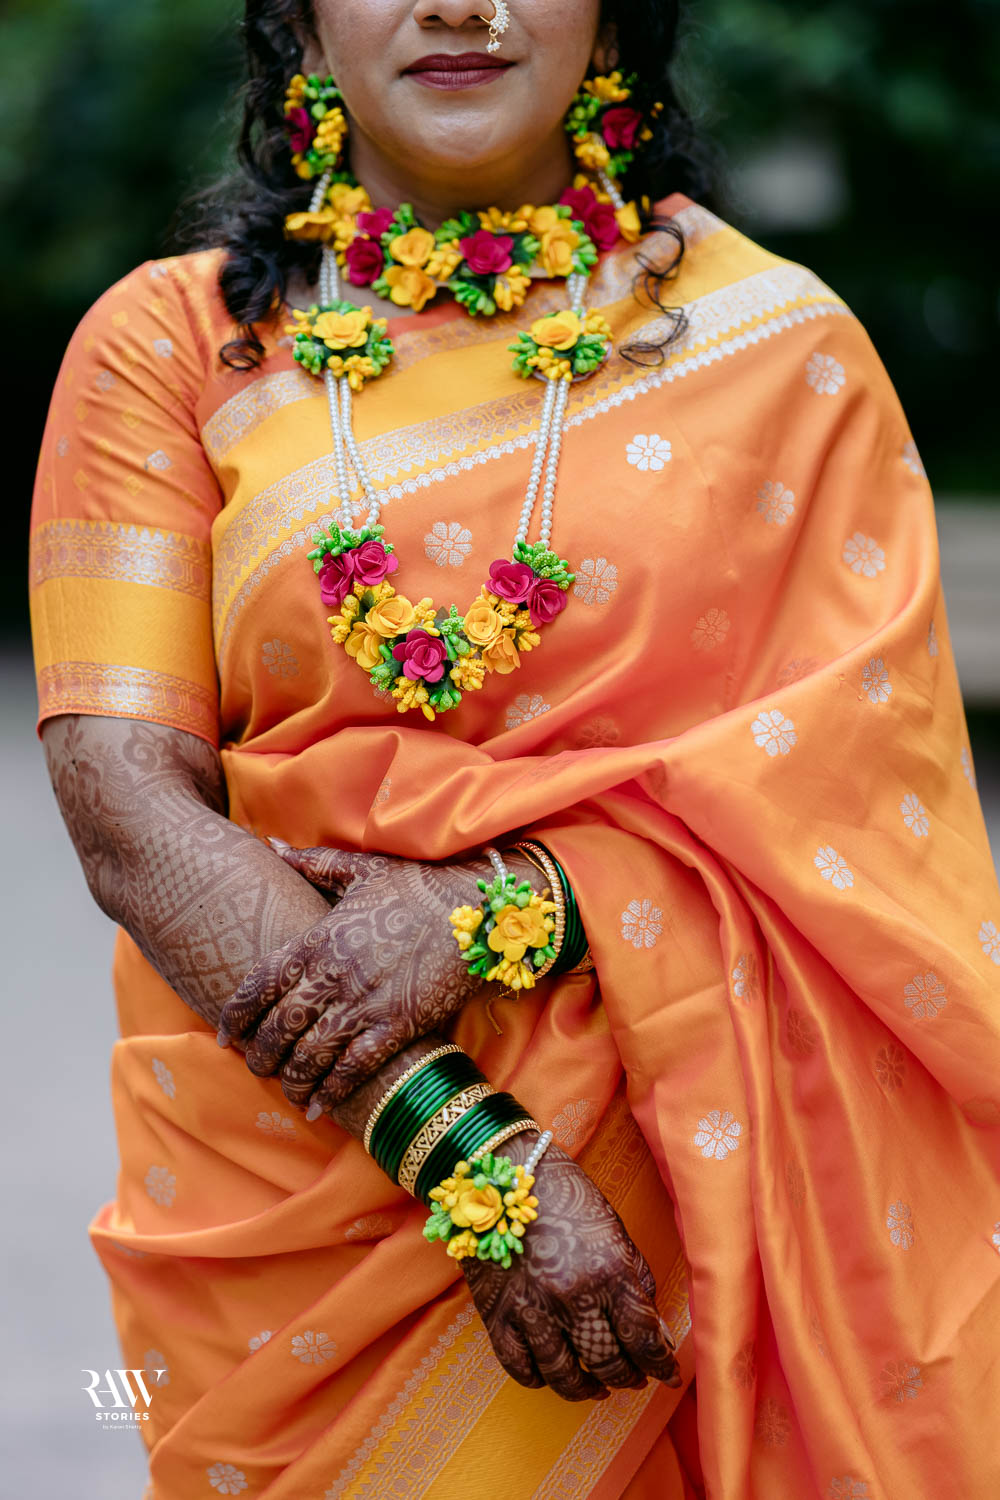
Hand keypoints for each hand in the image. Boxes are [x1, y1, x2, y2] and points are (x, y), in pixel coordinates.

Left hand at [216, 841, 536, 1112]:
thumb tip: (271, 844)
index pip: (260, 982)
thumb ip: (312, 862)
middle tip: (256, 1069)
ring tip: (289, 1091)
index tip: (224, 1036)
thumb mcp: (362, 869)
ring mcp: (366, 1002)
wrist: (479, 909)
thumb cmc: (419, 886)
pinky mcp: (399, 1025)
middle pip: (280, 1026)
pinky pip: (355, 1067)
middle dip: (262, 1055)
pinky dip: (334, 1090)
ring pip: (312, 1053)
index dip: (237, 1014)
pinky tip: (321, 1104)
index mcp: (319, 938)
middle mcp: (335, 974)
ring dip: (294, 1078)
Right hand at [463, 1134, 681, 1401]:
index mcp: (609, 1271)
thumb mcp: (614, 1228)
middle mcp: (572, 1296)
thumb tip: (656, 1331)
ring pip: (565, 1376)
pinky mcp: (497, 1314)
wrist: (502, 1169)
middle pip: (608, 1363)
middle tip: (634, 1378)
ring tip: (598, 1387)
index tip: (669, 1375)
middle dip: (628, 1376)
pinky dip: (539, 1378)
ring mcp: (532, 1309)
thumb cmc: (566, 1193)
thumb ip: (636, 1279)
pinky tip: (552, 1372)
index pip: (644, 1338)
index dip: (661, 1365)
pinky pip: (521, 1367)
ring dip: (587, 1388)